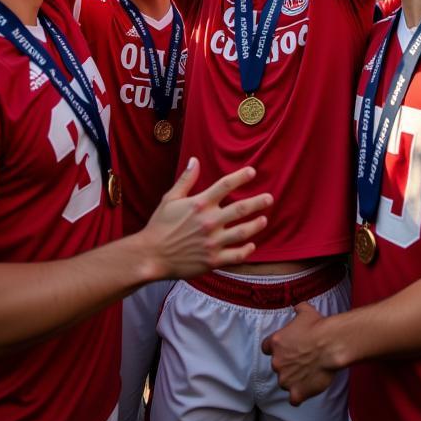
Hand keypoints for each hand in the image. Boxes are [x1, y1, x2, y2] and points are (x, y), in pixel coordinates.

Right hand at [138, 159, 271, 279]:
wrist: (151, 255)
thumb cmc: (159, 226)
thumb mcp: (170, 199)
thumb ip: (186, 179)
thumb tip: (195, 160)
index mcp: (200, 204)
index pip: (226, 185)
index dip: (241, 176)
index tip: (252, 171)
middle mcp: (209, 221)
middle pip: (241, 208)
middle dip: (258, 202)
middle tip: (270, 198)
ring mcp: (212, 242)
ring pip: (243, 232)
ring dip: (256, 225)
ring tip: (264, 219)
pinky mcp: (213, 260)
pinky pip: (236, 256)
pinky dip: (247, 250)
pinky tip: (252, 245)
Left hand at [261, 301, 336, 404]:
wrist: (331, 345)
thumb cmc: (318, 327)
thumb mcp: (305, 311)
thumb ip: (297, 309)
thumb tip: (297, 307)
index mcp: (276, 343)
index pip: (266, 348)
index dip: (276, 349)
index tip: (285, 349)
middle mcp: (277, 362)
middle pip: (277, 366)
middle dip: (287, 364)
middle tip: (302, 360)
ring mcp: (286, 379)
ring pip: (285, 383)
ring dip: (293, 379)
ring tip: (308, 374)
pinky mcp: (297, 392)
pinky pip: (294, 399)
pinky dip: (299, 395)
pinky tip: (307, 389)